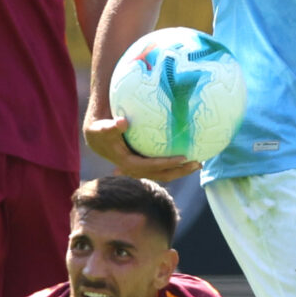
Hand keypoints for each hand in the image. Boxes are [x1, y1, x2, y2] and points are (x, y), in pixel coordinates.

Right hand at [83, 113, 200, 182]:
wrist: (97, 139)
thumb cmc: (100, 130)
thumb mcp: (101, 128)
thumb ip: (111, 126)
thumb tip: (123, 122)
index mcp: (128, 163)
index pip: (151, 166)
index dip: (167, 163)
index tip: (183, 157)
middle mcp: (136, 170)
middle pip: (161, 174)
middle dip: (180, 171)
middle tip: (198, 163)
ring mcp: (142, 169)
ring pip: (164, 173)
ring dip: (181, 170)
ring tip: (199, 162)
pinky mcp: (145, 164)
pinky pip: (163, 167)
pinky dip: (175, 164)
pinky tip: (190, 154)